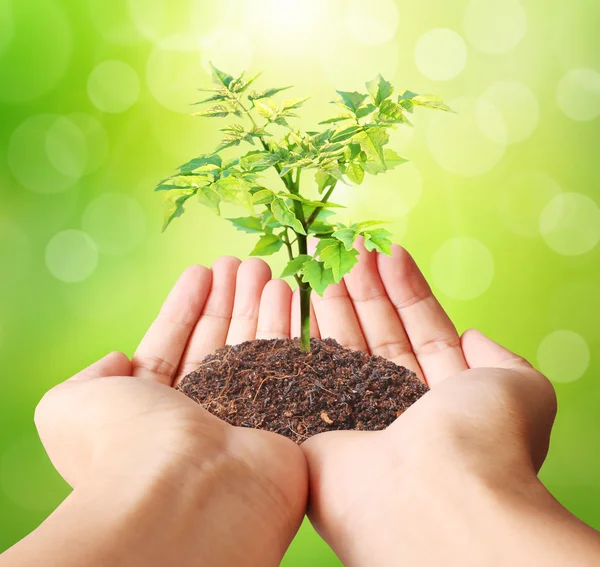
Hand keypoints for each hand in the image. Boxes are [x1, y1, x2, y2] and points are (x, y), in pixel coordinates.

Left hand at [32, 258, 306, 566]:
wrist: (188, 491)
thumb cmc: (125, 442)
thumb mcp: (71, 405)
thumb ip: (90, 378)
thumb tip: (121, 359)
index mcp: (151, 408)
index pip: (170, 345)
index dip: (185, 307)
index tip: (201, 270)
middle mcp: (198, 413)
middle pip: (216, 341)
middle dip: (227, 298)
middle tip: (240, 262)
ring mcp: (243, 415)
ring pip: (251, 346)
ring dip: (256, 303)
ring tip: (262, 267)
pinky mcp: (282, 418)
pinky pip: (283, 361)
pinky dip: (284, 325)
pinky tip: (285, 292)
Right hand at [301, 239, 558, 565]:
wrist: (432, 493)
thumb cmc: (485, 440)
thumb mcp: (521, 388)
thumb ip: (503, 359)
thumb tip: (476, 336)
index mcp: (447, 400)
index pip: (424, 332)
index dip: (407, 291)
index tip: (390, 251)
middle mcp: (400, 408)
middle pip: (380, 333)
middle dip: (366, 286)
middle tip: (348, 245)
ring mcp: (356, 415)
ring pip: (345, 345)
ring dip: (338, 296)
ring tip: (327, 253)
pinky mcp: (316, 424)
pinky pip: (312, 366)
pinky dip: (306, 327)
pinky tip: (304, 290)